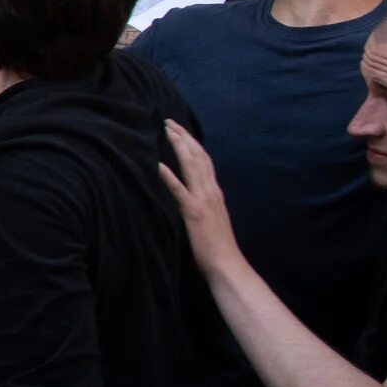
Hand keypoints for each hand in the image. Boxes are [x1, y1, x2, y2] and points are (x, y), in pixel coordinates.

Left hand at [156, 121, 242, 274]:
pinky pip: (180, 192)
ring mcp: (203, 201)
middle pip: (198, 157)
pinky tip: (159, 165)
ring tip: (167, 132)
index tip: (179, 129)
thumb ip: (205, 201)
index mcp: (214, 192)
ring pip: (192, 167)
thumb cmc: (217, 245)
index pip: (204, 160)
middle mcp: (211, 191)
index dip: (192, 143)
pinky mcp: (194, 213)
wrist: (227, 264)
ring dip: (179, 147)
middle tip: (169, 121)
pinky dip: (170, 177)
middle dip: (184, 137)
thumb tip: (194, 192)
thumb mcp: (212, 216)